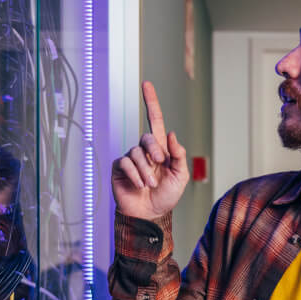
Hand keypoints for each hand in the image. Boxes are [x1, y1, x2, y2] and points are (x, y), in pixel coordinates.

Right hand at [111, 81, 188, 219]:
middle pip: (147, 137)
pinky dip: (135, 175)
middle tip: (160, 163)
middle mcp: (144, 151)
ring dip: (146, 170)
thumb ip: (178, 155)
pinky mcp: (120, 168)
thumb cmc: (166, 196)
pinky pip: (126, 163)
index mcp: (161, 149)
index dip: (151, 103)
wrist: (151, 214)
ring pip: (137, 153)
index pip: (155, 121)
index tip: (146, 85)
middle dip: (155, 150)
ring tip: (151, 184)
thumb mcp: (180, 176)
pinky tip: (139, 185)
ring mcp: (131, 158)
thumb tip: (171, 134)